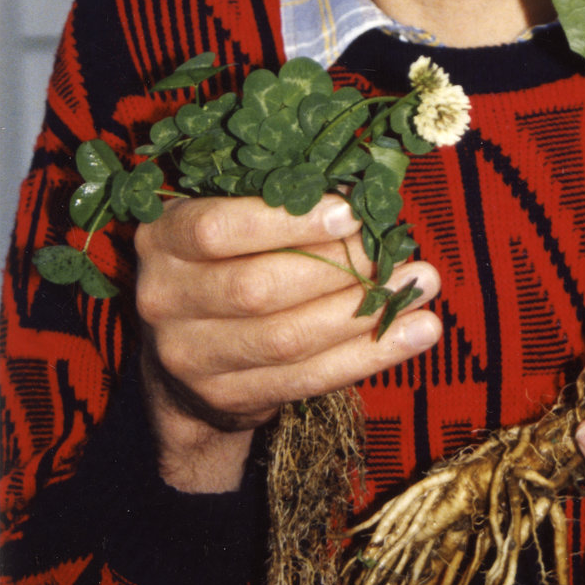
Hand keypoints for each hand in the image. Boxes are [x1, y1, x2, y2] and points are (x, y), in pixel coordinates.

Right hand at [135, 192, 440, 489]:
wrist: (185, 359)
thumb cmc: (227, 262)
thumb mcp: (229, 222)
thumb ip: (278, 202)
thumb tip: (366, 187)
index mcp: (163, 237)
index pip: (216, 229)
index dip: (284, 221)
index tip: (350, 211)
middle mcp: (163, 298)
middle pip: (256, 288)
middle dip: (337, 268)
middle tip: (396, 251)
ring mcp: (190, 356)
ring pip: (286, 338)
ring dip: (363, 312)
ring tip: (421, 285)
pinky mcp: (226, 398)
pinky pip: (307, 379)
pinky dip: (370, 354)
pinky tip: (418, 331)